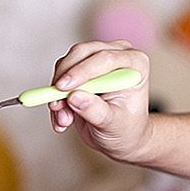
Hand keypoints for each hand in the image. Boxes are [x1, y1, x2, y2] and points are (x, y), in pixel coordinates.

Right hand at [48, 40, 150, 162]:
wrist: (120, 137)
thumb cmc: (125, 129)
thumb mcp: (113, 124)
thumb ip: (95, 110)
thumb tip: (74, 97)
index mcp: (135, 63)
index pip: (105, 58)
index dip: (81, 71)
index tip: (63, 88)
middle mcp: (116, 55)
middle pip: (81, 53)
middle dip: (64, 79)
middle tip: (56, 103)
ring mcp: (96, 60)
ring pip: (65, 64)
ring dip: (57, 92)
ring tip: (64, 119)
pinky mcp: (79, 68)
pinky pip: (59, 76)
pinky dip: (54, 97)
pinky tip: (62, 117)